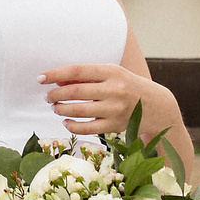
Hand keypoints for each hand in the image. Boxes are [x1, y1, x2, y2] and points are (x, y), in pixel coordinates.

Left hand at [40, 63, 177, 137]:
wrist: (158, 106)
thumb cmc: (129, 86)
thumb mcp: (113, 75)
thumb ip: (87, 77)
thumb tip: (57, 80)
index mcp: (113, 71)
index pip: (78, 71)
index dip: (56, 74)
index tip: (41, 78)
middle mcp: (115, 90)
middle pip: (76, 92)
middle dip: (56, 94)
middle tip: (47, 96)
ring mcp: (115, 109)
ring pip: (79, 111)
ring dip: (61, 109)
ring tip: (55, 107)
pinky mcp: (115, 126)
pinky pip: (87, 128)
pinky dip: (72, 125)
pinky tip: (66, 121)